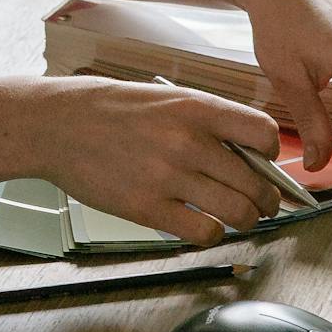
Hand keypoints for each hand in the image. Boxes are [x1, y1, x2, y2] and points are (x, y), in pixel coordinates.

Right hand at [32, 77, 286, 247]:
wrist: (59, 125)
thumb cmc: (113, 110)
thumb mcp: (167, 97)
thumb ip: (207, 121)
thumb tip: (249, 153)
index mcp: (196, 107)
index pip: (264, 134)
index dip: (272, 153)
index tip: (265, 161)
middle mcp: (188, 141)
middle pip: (256, 184)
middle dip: (266, 199)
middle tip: (262, 203)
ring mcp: (169, 177)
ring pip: (238, 213)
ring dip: (246, 220)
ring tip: (239, 218)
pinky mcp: (148, 208)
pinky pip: (203, 232)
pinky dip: (212, 234)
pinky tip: (203, 225)